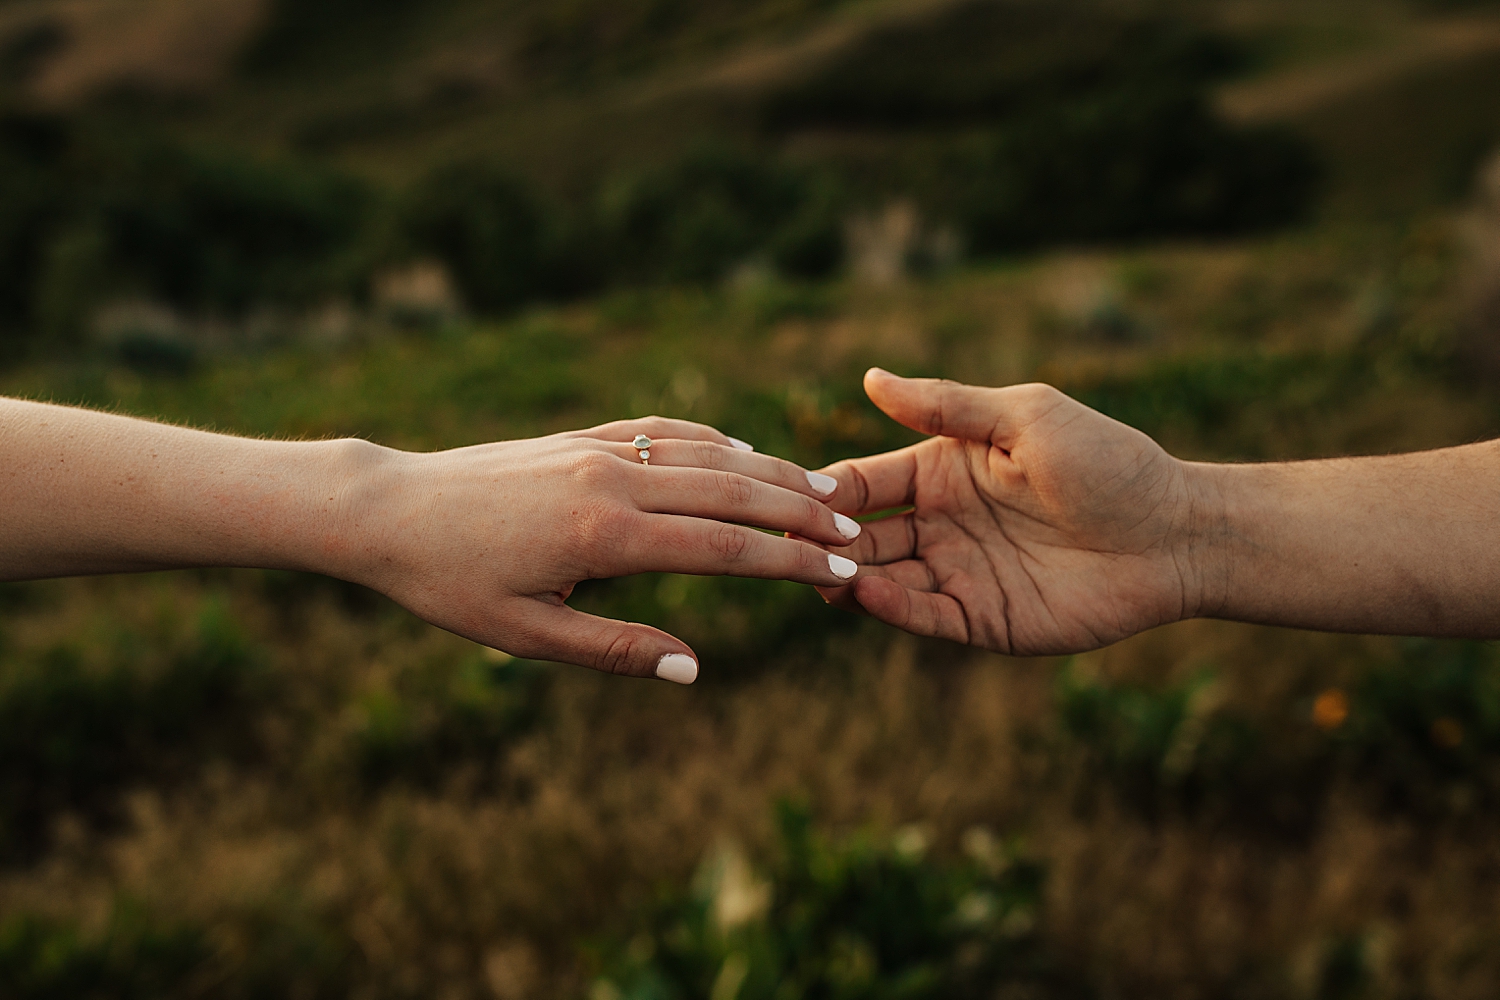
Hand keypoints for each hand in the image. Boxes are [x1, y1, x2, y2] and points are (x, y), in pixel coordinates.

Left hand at [342, 417, 862, 680]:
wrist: (389, 509)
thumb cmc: (450, 583)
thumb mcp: (525, 636)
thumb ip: (614, 650)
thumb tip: (693, 668)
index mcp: (606, 538)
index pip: (724, 548)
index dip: (788, 561)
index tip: (839, 570)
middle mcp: (614, 482)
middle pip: (732, 491)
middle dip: (798, 513)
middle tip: (852, 531)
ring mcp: (600, 451)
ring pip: (707, 455)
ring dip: (770, 471)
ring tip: (821, 489)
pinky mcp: (583, 437)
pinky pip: (665, 432)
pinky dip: (714, 441)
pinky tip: (742, 452)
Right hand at [813, 370, 1206, 654]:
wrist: (1177, 532)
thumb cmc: (1109, 461)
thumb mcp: (1025, 418)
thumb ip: (946, 404)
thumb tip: (871, 376)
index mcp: (942, 472)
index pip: (865, 482)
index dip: (827, 489)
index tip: (790, 494)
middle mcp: (941, 525)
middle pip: (861, 535)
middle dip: (824, 539)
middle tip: (788, 542)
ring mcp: (959, 575)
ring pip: (882, 580)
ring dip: (846, 576)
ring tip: (817, 570)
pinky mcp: (982, 620)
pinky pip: (924, 616)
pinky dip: (890, 608)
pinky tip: (864, 592)